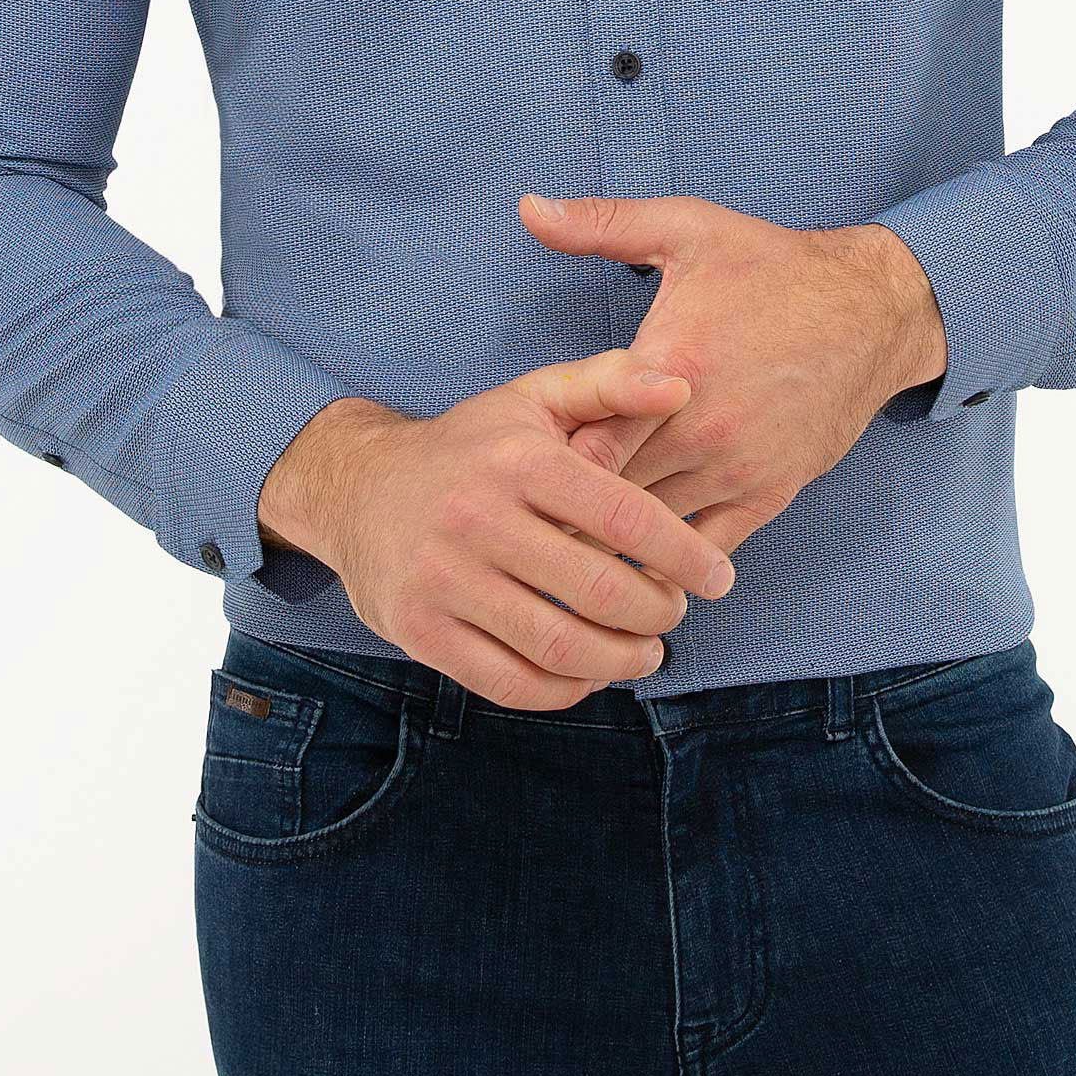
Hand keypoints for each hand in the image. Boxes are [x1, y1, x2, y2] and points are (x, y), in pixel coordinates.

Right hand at [254, 353, 739, 709]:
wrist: (356, 488)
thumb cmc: (471, 445)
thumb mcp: (533, 399)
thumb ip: (610, 384)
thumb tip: (683, 386)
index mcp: (517, 459)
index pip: (624, 516)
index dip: (685, 555)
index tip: (719, 578)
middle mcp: (476, 517)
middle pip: (598, 591)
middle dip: (658, 612)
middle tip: (675, 612)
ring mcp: (443, 579)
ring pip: (559, 647)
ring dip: (622, 660)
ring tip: (647, 651)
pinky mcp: (420, 630)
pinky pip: (509, 683)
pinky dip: (565, 691)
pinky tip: (591, 674)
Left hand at [518, 196, 947, 557]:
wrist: (873, 311)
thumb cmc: (773, 267)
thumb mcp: (687, 228)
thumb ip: (601, 224)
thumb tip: (527, 208)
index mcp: (671, 364)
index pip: (585, 441)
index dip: (546, 458)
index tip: (518, 463)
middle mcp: (702, 427)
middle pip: (610, 494)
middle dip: (568, 504)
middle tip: (524, 516)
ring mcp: (738, 467)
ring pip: (652, 528)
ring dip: (612, 535)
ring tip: (565, 543)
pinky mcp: (769, 493)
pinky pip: (707, 550)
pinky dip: (668, 560)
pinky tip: (634, 562)